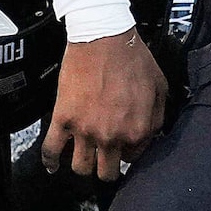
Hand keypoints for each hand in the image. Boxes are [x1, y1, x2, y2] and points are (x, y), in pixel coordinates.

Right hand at [42, 30, 167, 181]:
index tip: (122, 146)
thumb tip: (149, 136)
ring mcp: (85, 130)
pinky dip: (50, 161)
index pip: (132, 159)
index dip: (127, 152)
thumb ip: (156, 118)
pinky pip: (51, 149)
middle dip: (106, 167)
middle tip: (103, 158)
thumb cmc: (133, 58)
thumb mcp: (160, 88)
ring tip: (83, 156)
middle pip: (106, 172)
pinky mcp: (63, 119)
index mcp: (138, 131)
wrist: (104, 38)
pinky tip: (52, 165)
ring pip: (80, 168)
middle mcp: (112, 136)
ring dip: (83, 165)